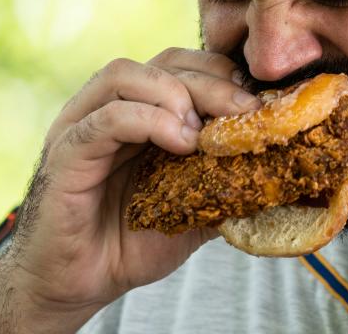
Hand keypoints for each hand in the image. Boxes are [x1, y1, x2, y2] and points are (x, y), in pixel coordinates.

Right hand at [2, 47, 260, 319]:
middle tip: (247, 113)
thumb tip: (281, 171)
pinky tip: (179, 143)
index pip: (183, 64)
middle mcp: (108, 107)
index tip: (256, 103)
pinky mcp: (65, 152)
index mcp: (141, 110)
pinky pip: (105, 118)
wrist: (77, 284)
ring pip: (126, 74)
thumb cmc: (131, 242)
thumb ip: (229, 181)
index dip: (222, 74)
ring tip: (204, 132)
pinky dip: (148, 120)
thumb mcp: (196, 207)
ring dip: (176, 93)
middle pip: (163, 63)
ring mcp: (82, 124)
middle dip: (212, 82)